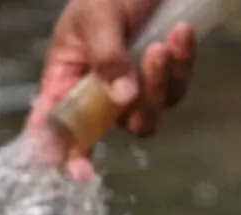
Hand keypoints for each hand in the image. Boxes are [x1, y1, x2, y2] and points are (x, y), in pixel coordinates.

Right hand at [25, 0, 196, 178]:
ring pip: (150, 115)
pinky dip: (183, 61)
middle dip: (141, 102)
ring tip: (164, 41)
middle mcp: (98, 94)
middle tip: (153, 54)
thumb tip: (122, 97)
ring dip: (162, 80)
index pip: (57, 127)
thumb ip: (106, 57)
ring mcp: (133, 90)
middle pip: (118, 127)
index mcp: (66, 80)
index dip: (65, 154)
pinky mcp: (164, 81)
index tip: (80, 172)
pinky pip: (177, 89)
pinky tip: (182, 32)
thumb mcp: (96, 16)